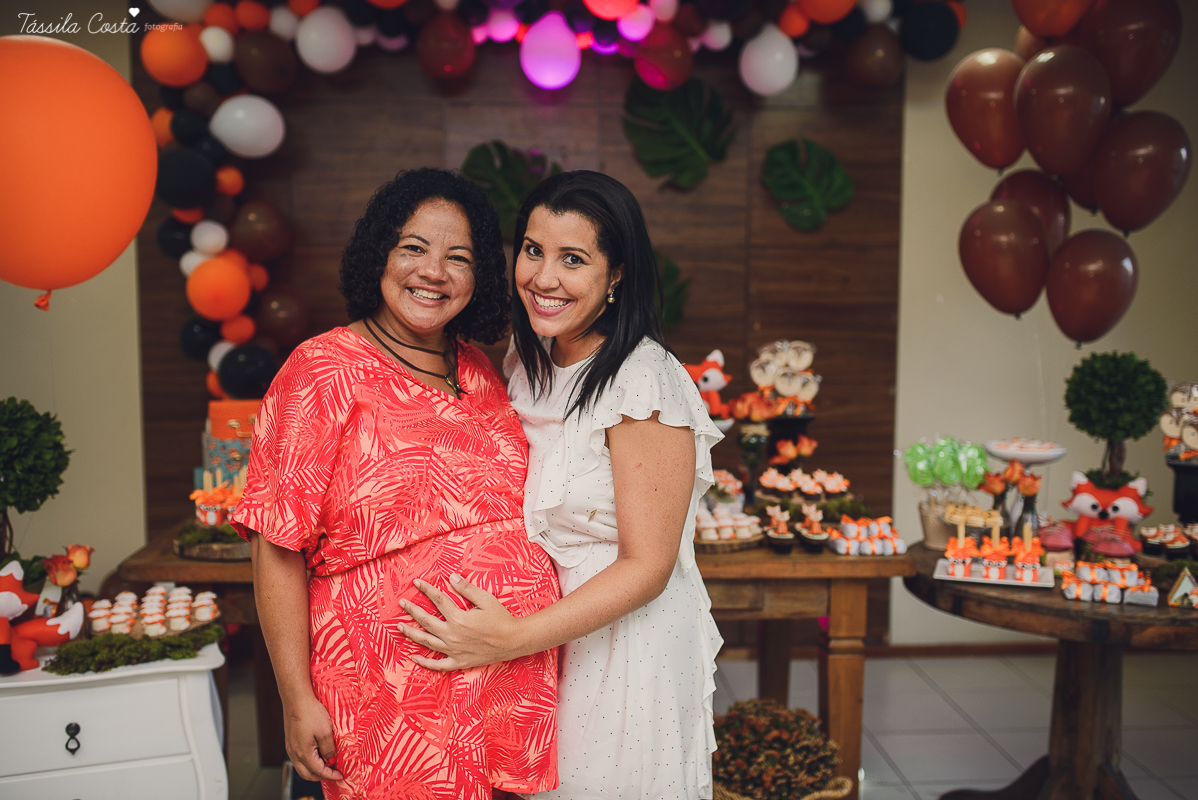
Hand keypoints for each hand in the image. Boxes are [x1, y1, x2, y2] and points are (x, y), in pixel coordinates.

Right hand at [284, 694, 342, 782]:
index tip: (340, 775)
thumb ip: (329, 749)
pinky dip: (308, 762)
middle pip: (307, 774)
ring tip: (326, 765)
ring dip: (313, 770)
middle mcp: (294, 753)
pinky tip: (316, 754)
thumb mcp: (326, 732)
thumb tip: (331, 759)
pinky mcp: (290, 741)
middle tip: (333, 774)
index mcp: (304, 754)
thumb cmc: (310, 713)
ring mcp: (290, 747)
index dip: (331, 775)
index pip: (319, 772)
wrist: (296, 699)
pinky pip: (298, 758)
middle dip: (321, 777)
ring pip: (301, 767)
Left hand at [398, 574, 523, 670]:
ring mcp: (454, 650)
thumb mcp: (486, 599)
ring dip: (412, 634)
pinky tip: (414, 658)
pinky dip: (425, 663)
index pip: (438, 600)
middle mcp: (452, 635)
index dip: (426, 590)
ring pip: (427, 642)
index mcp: (458, 618)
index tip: (416, 583)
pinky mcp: (459, 661)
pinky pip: (438, 665)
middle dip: (412, 611)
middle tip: (402, 603)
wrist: (514, 641)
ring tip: (400, 626)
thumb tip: (451, 577)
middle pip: (426, 621)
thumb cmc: (501, 618)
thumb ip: (467, 589)